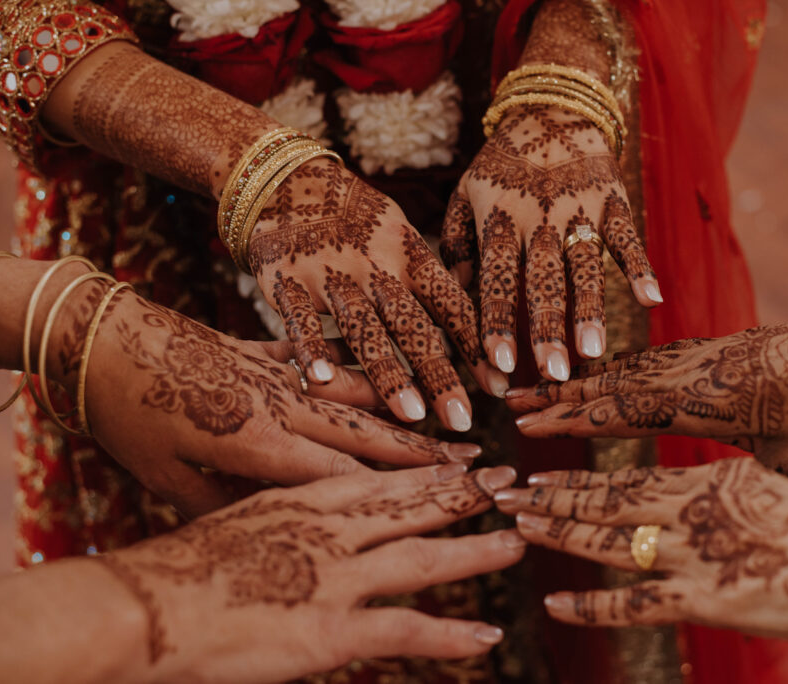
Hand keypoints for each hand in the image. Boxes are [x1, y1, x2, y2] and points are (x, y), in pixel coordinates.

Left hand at [84, 291, 481, 516]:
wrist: (98, 338)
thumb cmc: (128, 417)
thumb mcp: (168, 478)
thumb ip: (226, 504)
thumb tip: (265, 524)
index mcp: (258, 441)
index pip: (343, 473)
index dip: (399, 488)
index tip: (447, 497)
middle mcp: (282, 403)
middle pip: (365, 432)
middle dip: (423, 450)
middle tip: (472, 460)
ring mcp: (277, 371)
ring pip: (356, 393)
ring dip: (404, 407)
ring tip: (445, 417)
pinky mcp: (263, 347)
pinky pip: (324, 359)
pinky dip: (358, 368)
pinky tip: (384, 371)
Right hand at [97, 465, 524, 681]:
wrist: (134, 611)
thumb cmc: (171, 571)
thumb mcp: (231, 524)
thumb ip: (278, 521)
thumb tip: (301, 526)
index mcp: (300, 497)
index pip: (380, 477)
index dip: (428, 471)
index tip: (464, 462)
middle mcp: (326, 528)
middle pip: (413, 506)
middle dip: (465, 495)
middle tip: (512, 482)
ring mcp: (332, 577)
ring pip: (423, 558)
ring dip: (475, 551)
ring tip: (517, 544)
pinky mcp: (328, 630)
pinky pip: (404, 631)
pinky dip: (450, 635)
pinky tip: (486, 637)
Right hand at [247, 158, 508, 431]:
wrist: (287, 179)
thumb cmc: (356, 216)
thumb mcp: (400, 232)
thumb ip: (428, 278)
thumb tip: (476, 323)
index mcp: (409, 253)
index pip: (451, 303)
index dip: (476, 344)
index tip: (501, 384)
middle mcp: (375, 265)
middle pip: (413, 325)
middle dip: (441, 374)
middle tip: (464, 420)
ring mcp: (330, 273)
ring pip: (363, 327)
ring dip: (389, 372)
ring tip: (412, 415)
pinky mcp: (286, 280)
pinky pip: (300, 318)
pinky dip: (312, 348)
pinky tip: (324, 381)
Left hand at [443, 105, 661, 380]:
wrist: (551, 106)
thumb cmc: (502, 163)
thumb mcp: (466, 194)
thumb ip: (459, 244)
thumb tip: (456, 296)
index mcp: (499, 219)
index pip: (494, 278)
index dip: (496, 321)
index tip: (498, 365)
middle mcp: (538, 218)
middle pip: (541, 280)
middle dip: (546, 328)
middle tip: (552, 374)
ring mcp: (579, 208)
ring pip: (585, 266)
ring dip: (590, 310)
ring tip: (594, 353)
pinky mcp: (613, 200)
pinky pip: (627, 237)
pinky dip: (639, 267)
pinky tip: (651, 301)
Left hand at [494, 458, 787, 638]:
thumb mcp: (767, 487)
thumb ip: (722, 493)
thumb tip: (694, 502)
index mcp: (704, 480)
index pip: (625, 479)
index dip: (577, 478)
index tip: (539, 473)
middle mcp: (687, 511)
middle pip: (603, 502)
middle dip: (551, 497)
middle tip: (506, 492)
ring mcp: (690, 553)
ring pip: (607, 541)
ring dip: (558, 532)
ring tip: (517, 524)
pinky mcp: (700, 598)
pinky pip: (633, 603)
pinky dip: (590, 603)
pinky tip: (554, 600)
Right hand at [507, 311, 787, 478]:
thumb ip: (749, 482)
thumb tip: (727, 508)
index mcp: (703, 403)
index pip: (622, 411)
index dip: (573, 420)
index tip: (530, 424)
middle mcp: (690, 373)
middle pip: (610, 384)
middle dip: (558, 395)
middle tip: (511, 400)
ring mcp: (697, 355)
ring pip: (625, 367)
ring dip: (580, 379)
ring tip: (540, 384)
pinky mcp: (708, 346)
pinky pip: (648, 358)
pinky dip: (614, 368)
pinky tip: (598, 376)